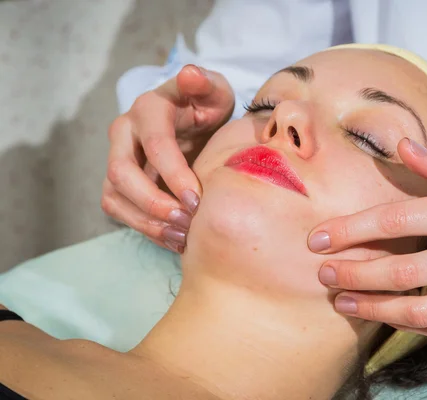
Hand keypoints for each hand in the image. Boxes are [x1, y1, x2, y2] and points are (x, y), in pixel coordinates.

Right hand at [102, 65, 233, 251]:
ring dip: (146, 222)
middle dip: (153, 202)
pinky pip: (121, 211)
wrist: (193, 121)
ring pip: (114, 197)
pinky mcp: (118, 183)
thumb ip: (205, 84)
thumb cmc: (205, 106)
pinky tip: (174, 240)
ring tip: (182, 237)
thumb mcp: (213, 91)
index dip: (174, 174)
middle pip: (121, 173)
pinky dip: (145, 229)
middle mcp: (124, 133)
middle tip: (186, 222)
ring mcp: (116, 159)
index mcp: (149, 109)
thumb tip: (190, 75)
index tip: (197, 200)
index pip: (155, 144)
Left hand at [309, 138, 426, 337]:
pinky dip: (408, 325)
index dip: (351, 230)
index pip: (398, 221)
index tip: (318, 238)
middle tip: (323, 273)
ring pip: (420, 312)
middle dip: (355, 273)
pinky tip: (382, 315)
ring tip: (342, 301)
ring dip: (374, 309)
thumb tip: (399, 145)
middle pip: (403, 272)